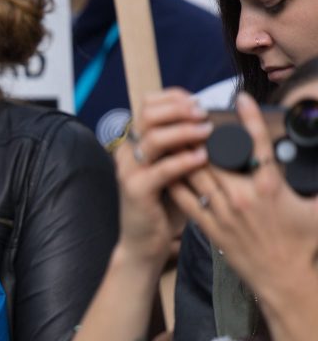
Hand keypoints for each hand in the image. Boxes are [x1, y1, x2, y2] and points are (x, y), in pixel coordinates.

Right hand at [114, 89, 211, 266]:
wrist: (144, 242)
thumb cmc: (164, 206)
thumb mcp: (172, 169)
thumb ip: (182, 147)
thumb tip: (211, 123)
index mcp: (135, 142)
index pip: (147, 104)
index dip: (173, 98)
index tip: (198, 103)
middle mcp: (128, 152)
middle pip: (147, 114)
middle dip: (179, 109)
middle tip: (203, 114)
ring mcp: (129, 170)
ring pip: (153, 138)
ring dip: (184, 131)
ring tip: (207, 132)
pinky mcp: (136, 190)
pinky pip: (161, 170)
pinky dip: (183, 161)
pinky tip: (202, 157)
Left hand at [177, 93, 317, 308]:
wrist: (285, 279)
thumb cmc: (304, 244)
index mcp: (271, 187)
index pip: (258, 144)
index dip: (248, 119)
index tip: (240, 98)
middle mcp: (243, 196)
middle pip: (216, 156)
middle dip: (204, 135)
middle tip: (194, 116)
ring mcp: (223, 212)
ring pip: (196, 174)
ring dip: (185, 154)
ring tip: (175, 135)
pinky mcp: (210, 227)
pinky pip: (185, 200)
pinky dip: (175, 182)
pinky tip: (167, 168)